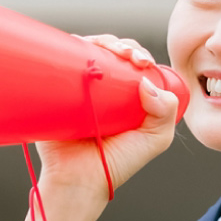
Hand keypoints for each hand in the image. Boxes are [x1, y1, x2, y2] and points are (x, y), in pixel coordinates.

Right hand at [32, 35, 179, 197]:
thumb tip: (146, 81)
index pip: (135, 64)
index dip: (140, 55)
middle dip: (124, 46)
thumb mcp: (154, 139)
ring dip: (101, 41)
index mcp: (126, 96)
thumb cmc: (115, 163)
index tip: (143, 63)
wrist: (78, 179)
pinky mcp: (55, 90)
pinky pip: (61, 61)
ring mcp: (78, 87)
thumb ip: (165, 112)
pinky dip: (70, 45)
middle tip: (130, 57)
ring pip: (89, 51)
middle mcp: (102, 89)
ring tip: (110, 50)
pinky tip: (81, 45)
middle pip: (113, 53)